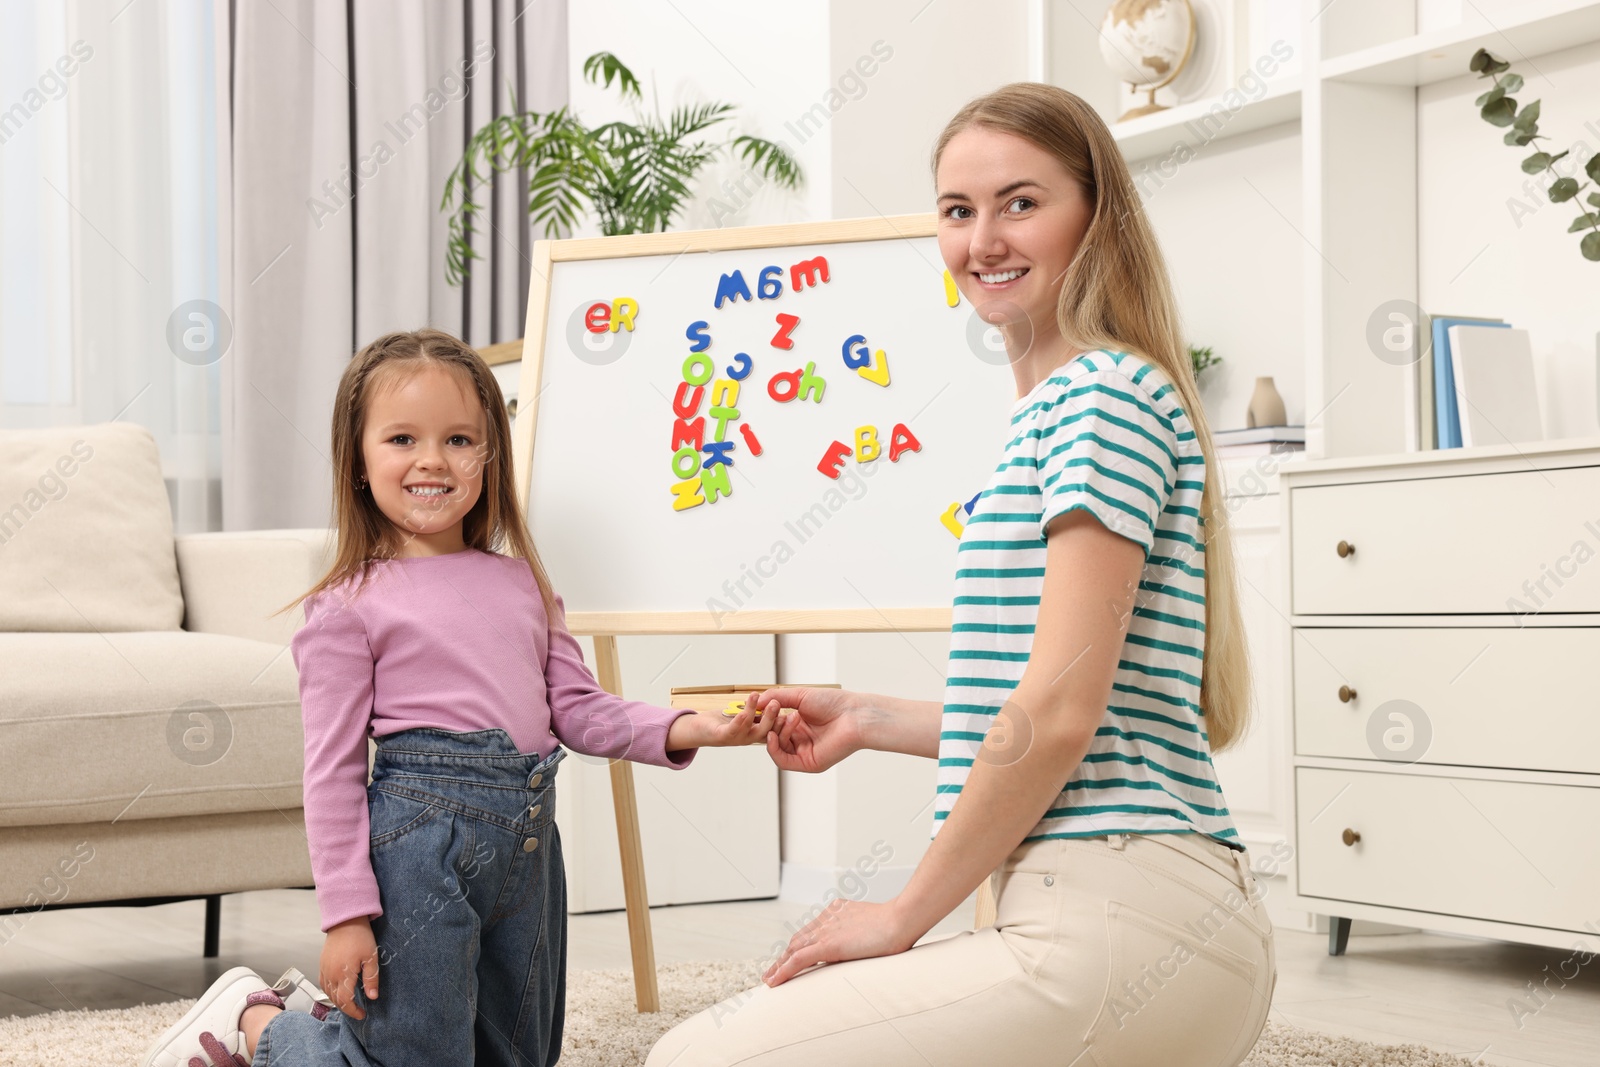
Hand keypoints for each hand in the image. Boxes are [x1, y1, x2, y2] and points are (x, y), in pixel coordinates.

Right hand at [320, 917, 378, 1018]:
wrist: (345, 920)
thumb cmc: (360, 936)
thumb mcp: (371, 957)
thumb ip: (371, 979)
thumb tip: (373, 997)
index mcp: (343, 974)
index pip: (345, 1001)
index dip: (353, 1011)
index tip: (362, 1014)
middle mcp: (330, 974)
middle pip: (335, 1000)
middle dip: (346, 1008)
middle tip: (358, 1010)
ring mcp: (324, 969)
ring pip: (327, 993)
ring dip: (337, 1001)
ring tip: (349, 1003)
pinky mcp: (322, 964)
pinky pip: (323, 984)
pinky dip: (329, 992)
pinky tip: (337, 991)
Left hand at [671, 698, 781, 748]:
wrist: (697, 729)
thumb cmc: (722, 721)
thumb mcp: (744, 713)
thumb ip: (758, 709)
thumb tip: (776, 697)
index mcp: (755, 732)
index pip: (776, 729)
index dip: (786, 723)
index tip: (797, 712)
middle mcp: (748, 738)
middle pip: (769, 731)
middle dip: (776, 719)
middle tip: (782, 705)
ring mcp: (736, 739)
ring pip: (754, 730)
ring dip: (761, 715)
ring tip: (766, 700)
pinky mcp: (722, 736)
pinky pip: (733, 729)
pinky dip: (741, 719)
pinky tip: (745, 710)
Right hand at [757, 686, 863, 773]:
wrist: (854, 715)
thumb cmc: (834, 703)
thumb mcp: (800, 696)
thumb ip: (776, 697)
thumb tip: (756, 701)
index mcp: (799, 724)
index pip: (773, 725)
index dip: (763, 718)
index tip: (755, 708)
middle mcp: (800, 739)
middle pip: (772, 737)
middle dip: (768, 724)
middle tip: (772, 711)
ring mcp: (804, 752)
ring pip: (776, 748)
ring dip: (776, 732)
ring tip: (786, 718)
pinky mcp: (808, 763)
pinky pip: (783, 761)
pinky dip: (774, 749)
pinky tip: (774, 736)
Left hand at [761, 898, 919, 986]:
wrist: (901, 919)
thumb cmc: (898, 923)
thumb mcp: (874, 924)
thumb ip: (862, 932)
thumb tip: (862, 943)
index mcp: (837, 911)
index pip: (811, 930)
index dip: (798, 945)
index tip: (790, 955)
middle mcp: (827, 918)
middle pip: (798, 939)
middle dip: (783, 956)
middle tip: (772, 971)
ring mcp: (826, 931)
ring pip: (794, 949)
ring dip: (779, 966)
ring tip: (769, 979)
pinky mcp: (828, 945)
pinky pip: (799, 959)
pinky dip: (784, 971)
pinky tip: (774, 982)